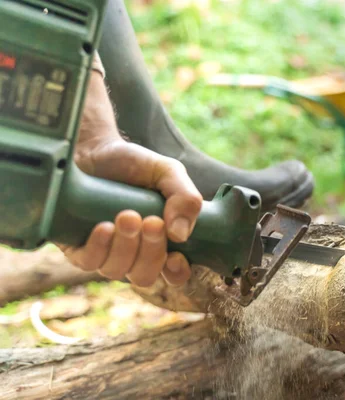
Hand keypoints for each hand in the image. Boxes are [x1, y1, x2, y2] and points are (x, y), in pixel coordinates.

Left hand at [56, 72, 201, 286]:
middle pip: (145, 275)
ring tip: (127, 215)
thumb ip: (186, 198)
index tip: (176, 256)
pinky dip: (100, 247)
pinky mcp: (77, 248)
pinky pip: (89, 263)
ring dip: (126, 247)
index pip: (174, 273)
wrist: (93, 148)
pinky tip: (104, 227)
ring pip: (117, 271)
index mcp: (162, 241)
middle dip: (151, 252)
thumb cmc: (134, 164)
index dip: (177, 273)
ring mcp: (105, 253)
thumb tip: (181, 235)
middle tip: (151, 222)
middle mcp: (134, 253)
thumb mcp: (169, 173)